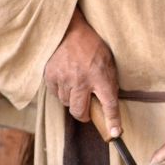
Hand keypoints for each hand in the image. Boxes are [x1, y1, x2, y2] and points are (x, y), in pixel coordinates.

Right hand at [44, 8, 120, 136]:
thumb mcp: (108, 64)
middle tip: (88, 110)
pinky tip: (67, 81)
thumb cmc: (93, 47)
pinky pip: (56, 94)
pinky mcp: (50, 76)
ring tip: (77, 87)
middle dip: (84, 115)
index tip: (115, 134)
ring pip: (67, 104)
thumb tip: (109, 106)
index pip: (109, 105)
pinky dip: (61, 92)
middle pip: (80, 112)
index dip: (112, 121)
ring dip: (73, 101)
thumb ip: (109, 84)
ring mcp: (64, 78)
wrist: (70, 30)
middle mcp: (81, 80)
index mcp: (100, 77)